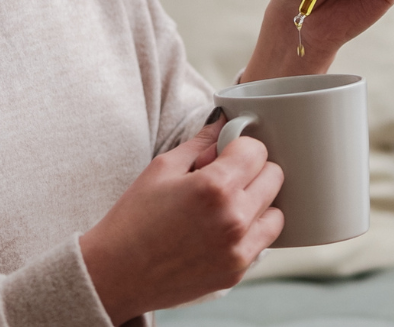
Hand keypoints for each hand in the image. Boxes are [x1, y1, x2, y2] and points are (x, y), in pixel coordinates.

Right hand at [78, 117, 283, 323]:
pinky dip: (251, 231)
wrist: (116, 273)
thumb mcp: (162, 168)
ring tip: (225, 206)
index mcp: (215, 187)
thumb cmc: (133, 219)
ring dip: (258, 203)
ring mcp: (239, 250)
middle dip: (252, 170)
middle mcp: (234, 219)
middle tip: (223, 177)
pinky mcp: (237, 272)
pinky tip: (221, 229)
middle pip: (274, 177)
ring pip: (277, 212)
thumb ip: (200, 142)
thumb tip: (224, 121)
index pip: (257, 150)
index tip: (223, 153)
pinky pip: (263, 242)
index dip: (239, 146)